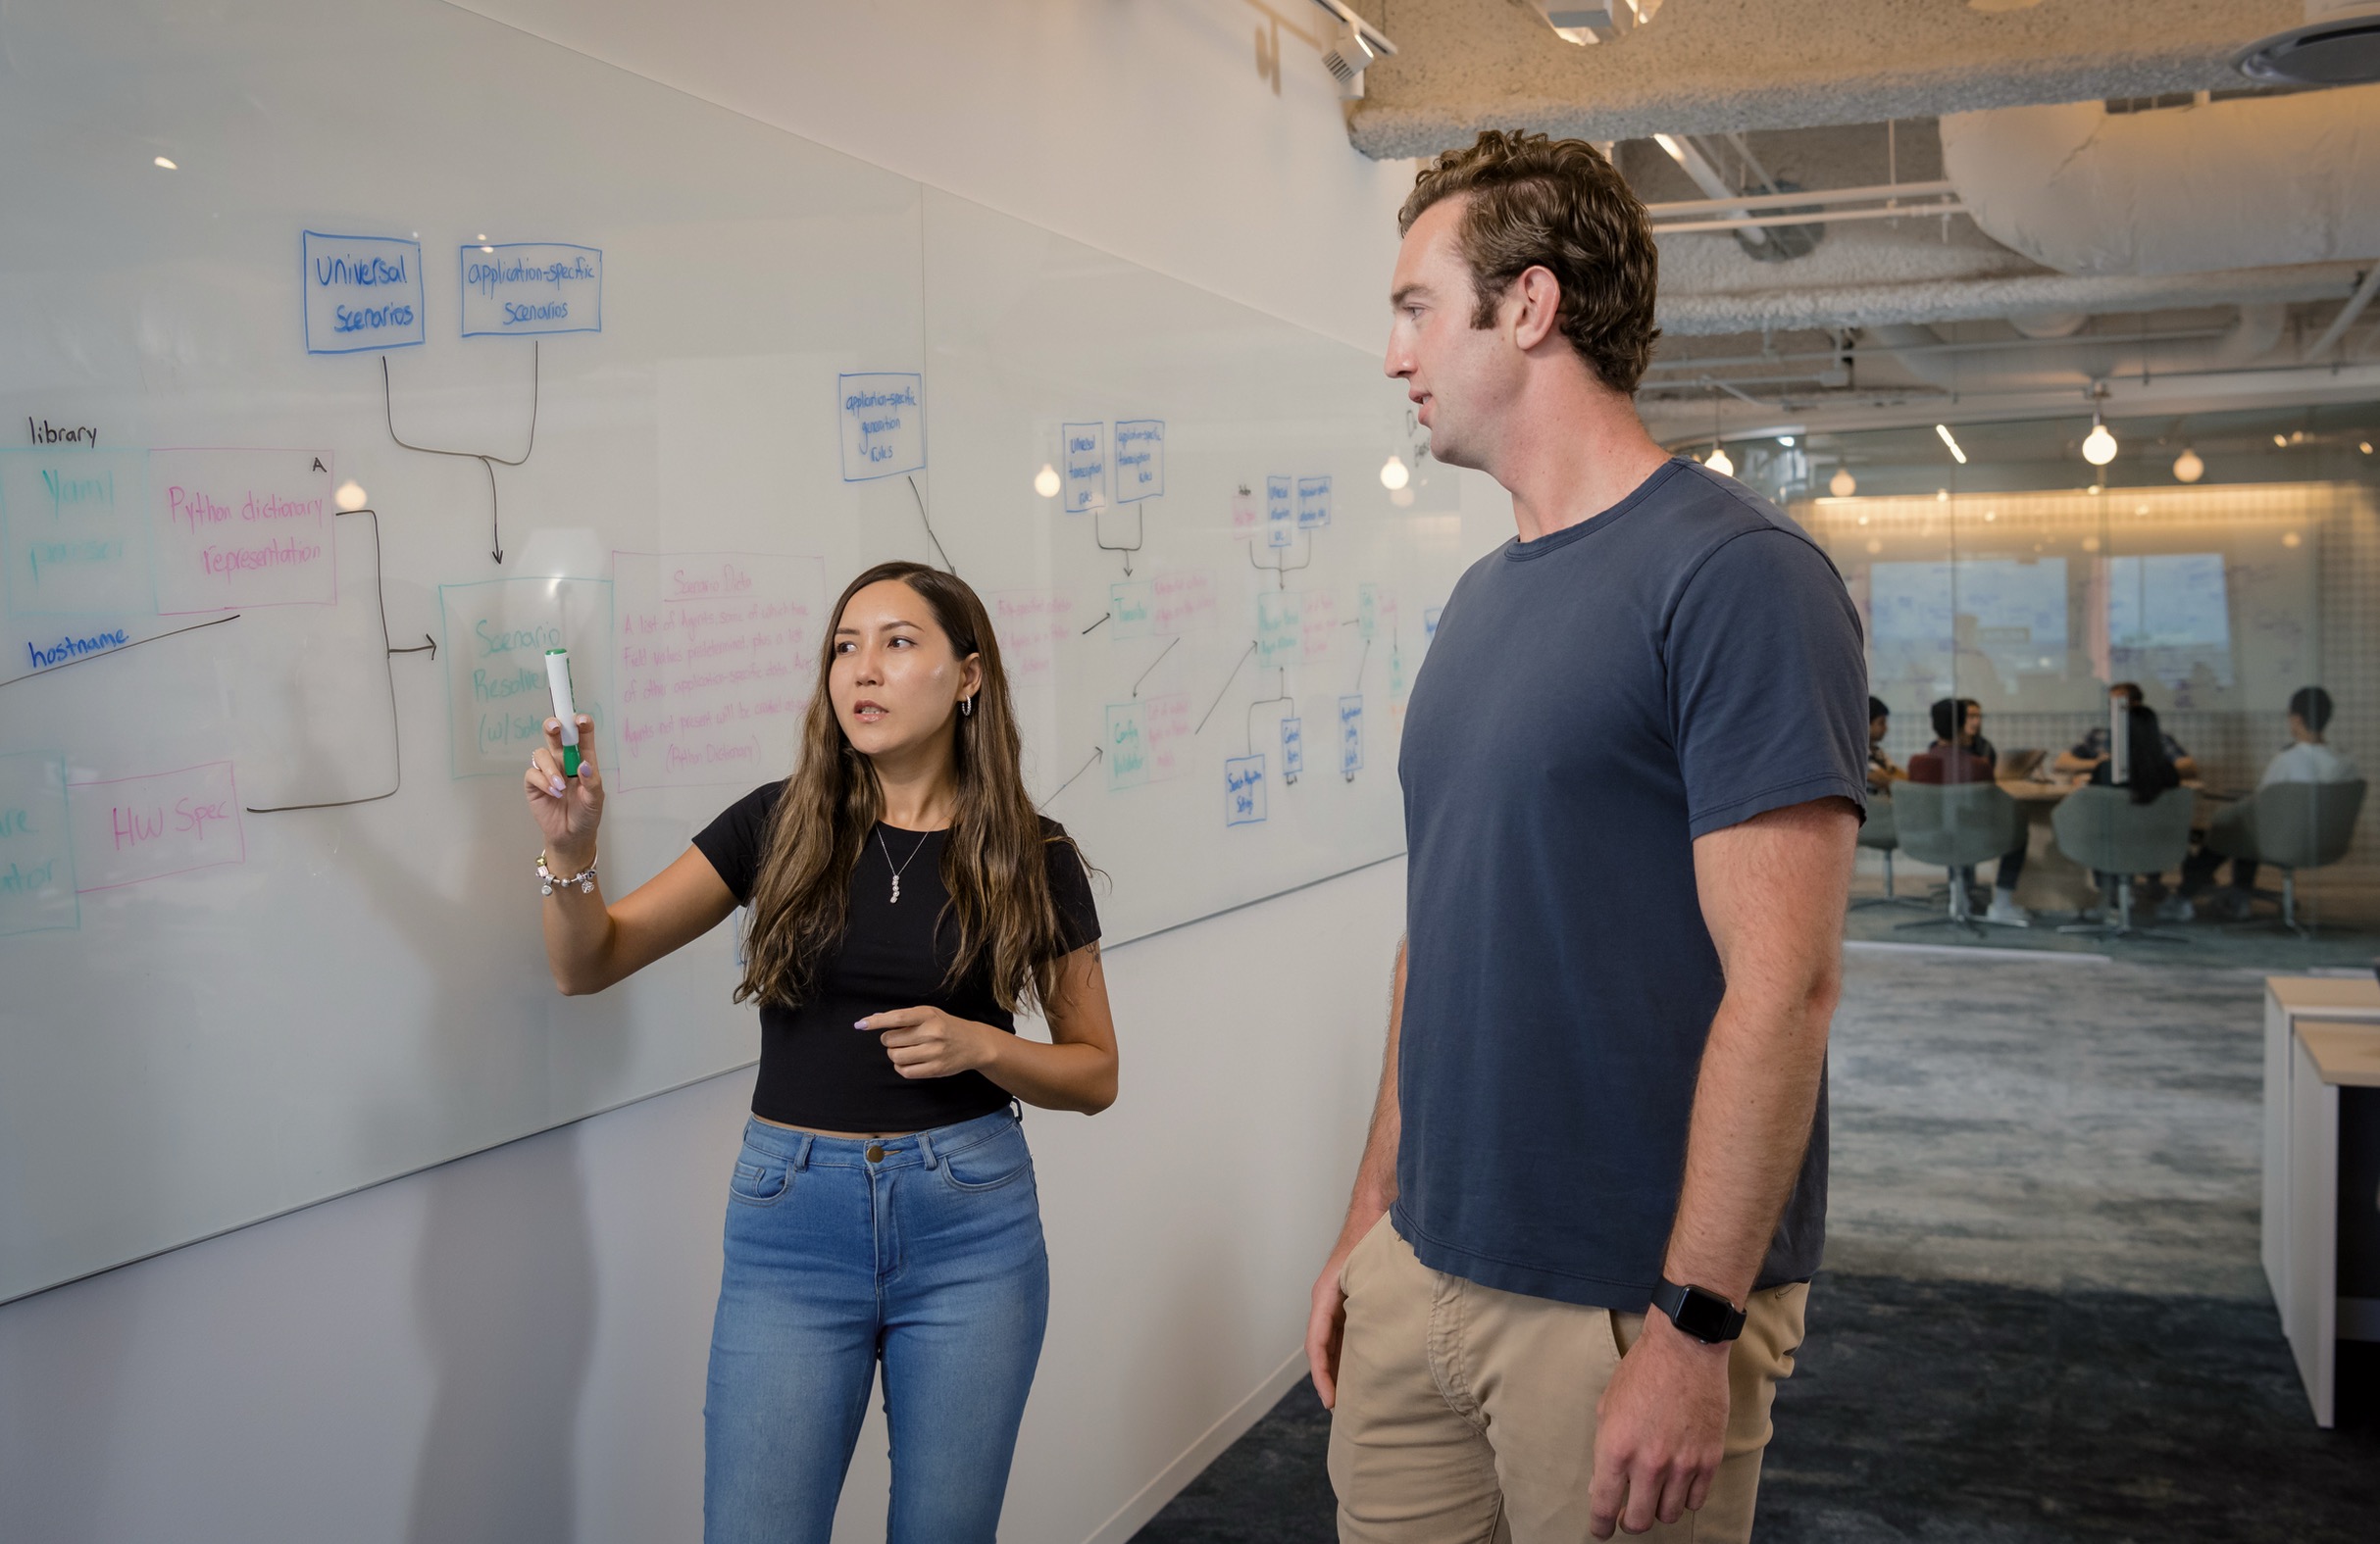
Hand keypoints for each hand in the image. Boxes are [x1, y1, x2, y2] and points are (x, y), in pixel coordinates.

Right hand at [524, 716, 602, 870]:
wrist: (571, 836)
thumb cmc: (587, 814)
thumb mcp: (595, 799)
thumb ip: (591, 781)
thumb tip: (583, 765)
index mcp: (582, 760)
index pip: (581, 737)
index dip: (581, 725)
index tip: (581, 720)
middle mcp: (563, 761)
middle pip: (556, 736)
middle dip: (553, 727)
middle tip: (555, 727)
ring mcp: (548, 771)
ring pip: (541, 753)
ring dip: (550, 768)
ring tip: (560, 786)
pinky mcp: (534, 784)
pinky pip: (533, 773)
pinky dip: (543, 781)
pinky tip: (553, 793)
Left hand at [860, 1007, 996, 1079]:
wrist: (975, 1043)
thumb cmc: (946, 1026)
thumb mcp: (928, 1014)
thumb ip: (903, 1017)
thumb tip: (873, 1019)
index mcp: (928, 1015)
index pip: (896, 1018)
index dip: (876, 1022)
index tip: (860, 1024)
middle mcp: (932, 1032)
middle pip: (890, 1040)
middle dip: (889, 1040)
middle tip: (901, 1039)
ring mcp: (935, 1052)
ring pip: (895, 1057)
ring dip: (894, 1054)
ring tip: (905, 1050)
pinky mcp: (936, 1069)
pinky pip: (905, 1071)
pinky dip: (901, 1067)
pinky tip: (909, 1061)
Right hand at [1304, 1216, 1376, 1408]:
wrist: (1376, 1210)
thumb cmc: (1369, 1236)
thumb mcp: (1364, 1271)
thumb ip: (1363, 1301)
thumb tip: (1369, 1334)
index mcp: (1325, 1298)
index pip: (1317, 1346)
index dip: (1323, 1375)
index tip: (1332, 1400)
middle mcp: (1327, 1302)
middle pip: (1323, 1349)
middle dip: (1330, 1379)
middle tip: (1343, 1408)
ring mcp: (1338, 1300)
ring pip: (1334, 1341)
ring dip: (1340, 1367)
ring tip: (1354, 1394)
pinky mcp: (1350, 1299)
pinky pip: (1345, 1331)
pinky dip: (1350, 1351)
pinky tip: (1366, 1364)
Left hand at [1587, 1314, 1731, 1537]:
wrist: (1685, 1348)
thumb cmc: (1641, 1373)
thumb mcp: (1607, 1408)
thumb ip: (1603, 1452)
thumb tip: (1599, 1488)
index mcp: (1615, 1449)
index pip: (1604, 1507)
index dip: (1601, 1526)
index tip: (1602, 1530)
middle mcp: (1648, 1463)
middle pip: (1639, 1522)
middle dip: (1629, 1523)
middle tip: (1628, 1515)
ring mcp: (1682, 1464)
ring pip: (1669, 1515)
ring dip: (1658, 1510)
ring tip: (1654, 1495)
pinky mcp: (1709, 1459)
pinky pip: (1697, 1500)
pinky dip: (1686, 1499)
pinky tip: (1678, 1486)